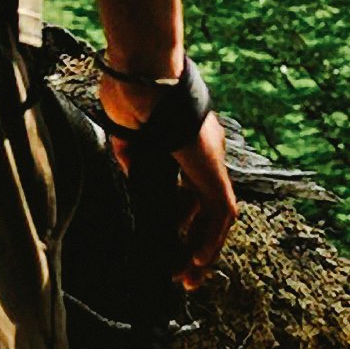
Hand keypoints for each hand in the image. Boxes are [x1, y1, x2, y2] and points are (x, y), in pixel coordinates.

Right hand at [101, 71, 239, 288]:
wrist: (143, 70)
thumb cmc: (131, 88)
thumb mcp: (127, 130)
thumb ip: (132, 152)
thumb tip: (133, 170)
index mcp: (186, 138)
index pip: (190, 186)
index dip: (182, 216)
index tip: (169, 239)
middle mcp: (204, 148)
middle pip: (206, 203)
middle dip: (194, 239)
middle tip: (179, 270)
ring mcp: (210, 156)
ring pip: (218, 212)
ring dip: (204, 248)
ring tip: (187, 278)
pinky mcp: (212, 166)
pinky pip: (221, 211)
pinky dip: (211, 240)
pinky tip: (196, 263)